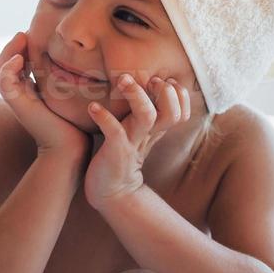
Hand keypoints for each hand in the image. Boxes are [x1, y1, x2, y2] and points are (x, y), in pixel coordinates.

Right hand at [0, 32, 90, 159]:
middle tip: (23, 33)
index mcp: (29, 94)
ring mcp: (16, 100)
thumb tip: (76, 60)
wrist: (72, 147)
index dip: (20, 50)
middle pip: (3, 67)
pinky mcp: (17, 104)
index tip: (32, 36)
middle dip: (11, 47)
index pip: (15, 67)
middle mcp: (19, 96)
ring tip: (22, 38)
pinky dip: (8, 67)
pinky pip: (3, 81)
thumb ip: (66, 79)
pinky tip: (21, 58)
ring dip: (8, 52)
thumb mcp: (70, 93)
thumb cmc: (76, 123)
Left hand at [84, 74, 189, 208]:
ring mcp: (132, 142)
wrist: (111, 193)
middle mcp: (148, 134)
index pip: (181, 112)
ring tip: (123, 79)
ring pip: (147, 116)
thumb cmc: (121, 157)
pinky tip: (92, 107)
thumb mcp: (138, 135)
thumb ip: (145, 115)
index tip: (165, 81)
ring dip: (137, 95)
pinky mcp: (115, 150)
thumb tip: (145, 87)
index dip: (179, 95)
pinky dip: (104, 116)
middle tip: (150, 79)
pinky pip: (114, 131)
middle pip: (171, 113)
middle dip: (165, 92)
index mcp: (155, 130)